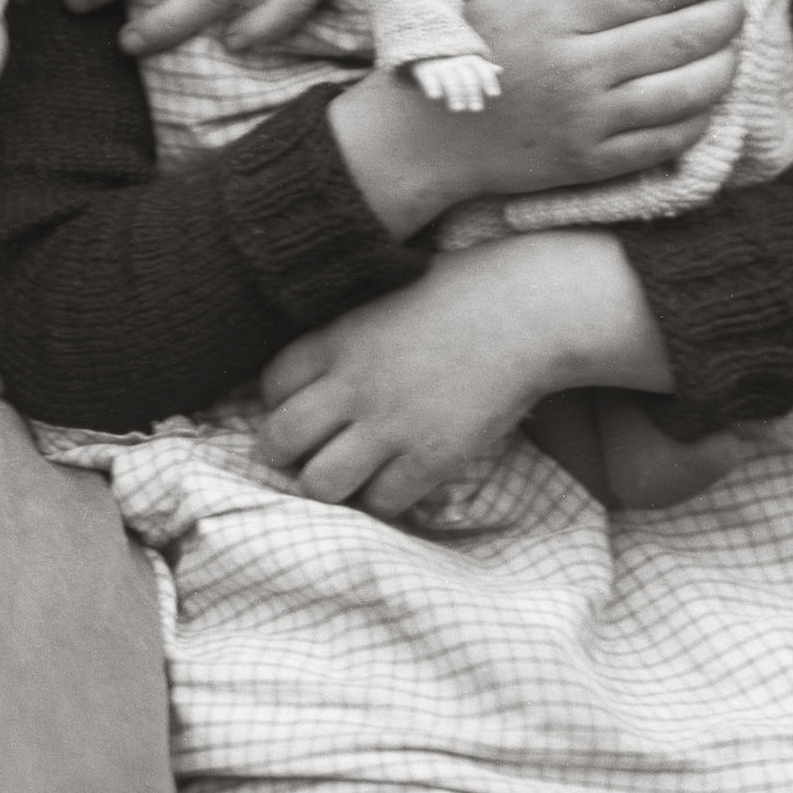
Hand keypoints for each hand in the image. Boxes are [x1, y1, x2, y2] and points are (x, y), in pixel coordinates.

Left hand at [254, 231, 670, 516]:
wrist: (523, 310)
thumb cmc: (457, 291)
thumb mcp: (381, 295)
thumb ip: (344, 332)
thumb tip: (321, 364)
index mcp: (335, 338)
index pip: (270, 387)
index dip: (279, 405)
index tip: (300, 411)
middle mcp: (352, 383)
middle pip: (280, 441)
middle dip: (286, 456)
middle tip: (309, 456)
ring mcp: (390, 423)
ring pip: (321, 483)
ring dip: (329, 485)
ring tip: (350, 476)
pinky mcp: (431, 455)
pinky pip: (383, 501)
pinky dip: (384, 500)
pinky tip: (397, 481)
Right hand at [327, 0, 744, 240]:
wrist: (414, 144)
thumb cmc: (445, 56)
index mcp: (548, 18)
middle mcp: (577, 70)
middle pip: (683, 37)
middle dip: (726, 12)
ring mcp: (590, 122)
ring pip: (690, 91)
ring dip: (724, 62)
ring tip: (728, 43)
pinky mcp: (595, 164)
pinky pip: (672, 139)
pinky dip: (701, 114)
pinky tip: (702, 94)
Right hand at [413, 53, 501, 112]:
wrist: (422, 45)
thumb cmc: (450, 57)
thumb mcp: (466, 60)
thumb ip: (482, 67)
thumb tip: (500, 70)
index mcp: (470, 60)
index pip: (483, 71)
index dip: (489, 82)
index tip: (494, 95)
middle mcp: (457, 63)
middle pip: (469, 79)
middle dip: (473, 94)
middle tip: (476, 109)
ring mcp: (441, 66)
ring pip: (451, 82)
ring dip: (455, 95)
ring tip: (458, 110)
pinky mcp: (425, 71)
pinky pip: (430, 80)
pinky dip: (433, 88)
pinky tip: (435, 97)